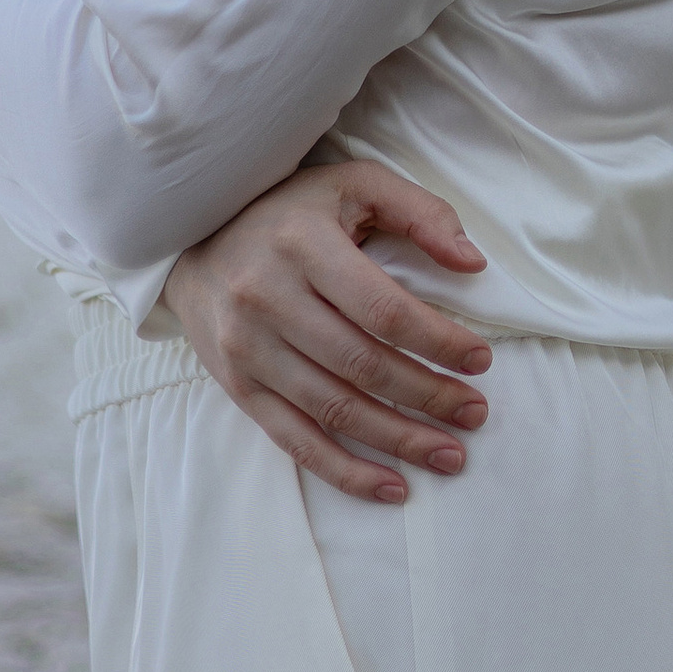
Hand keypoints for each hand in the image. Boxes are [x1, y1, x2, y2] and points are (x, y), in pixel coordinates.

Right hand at [164, 159, 491, 507]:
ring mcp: (247, 348)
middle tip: (476, 413)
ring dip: (399, 439)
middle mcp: (267, 298)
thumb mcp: (355, 184)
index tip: (480, 361)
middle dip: (429, 397)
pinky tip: (391, 487)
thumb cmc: (291, 211)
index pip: (382, 310)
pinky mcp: (237, 386)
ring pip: (334, 409)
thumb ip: (420, 213)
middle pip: (363, 366)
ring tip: (450, 454)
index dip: (438, 342)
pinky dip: (344, 470)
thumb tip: (472, 263)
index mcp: (302, 245)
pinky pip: (294, 440)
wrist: (192, 237)